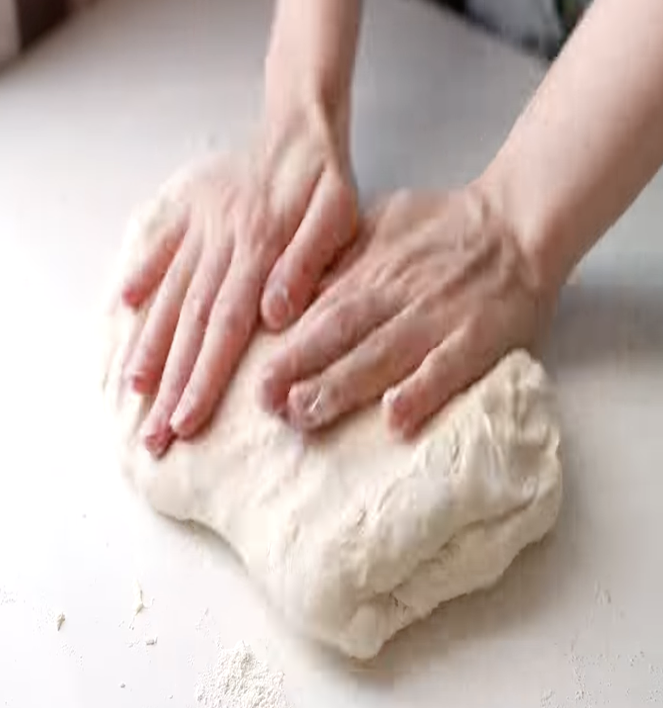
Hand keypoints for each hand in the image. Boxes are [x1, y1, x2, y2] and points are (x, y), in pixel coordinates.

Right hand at [120, 112, 356, 454]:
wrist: (300, 129)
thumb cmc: (325, 182)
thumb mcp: (338, 216)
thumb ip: (307, 263)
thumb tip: (275, 313)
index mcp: (257, 251)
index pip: (225, 328)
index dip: (203, 378)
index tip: (184, 422)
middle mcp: (219, 245)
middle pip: (190, 324)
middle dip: (170, 383)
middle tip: (152, 433)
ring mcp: (199, 228)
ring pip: (168, 295)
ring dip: (148, 344)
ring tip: (131, 390)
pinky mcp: (188, 213)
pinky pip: (160, 248)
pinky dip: (140, 275)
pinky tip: (122, 306)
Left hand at [260, 185, 556, 436]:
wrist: (517, 221)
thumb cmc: (441, 229)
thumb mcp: (378, 226)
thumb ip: (338, 262)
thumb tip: (291, 296)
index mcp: (370, 271)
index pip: (320, 314)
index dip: (288, 349)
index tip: (256, 382)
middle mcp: (396, 295)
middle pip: (342, 335)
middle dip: (300, 370)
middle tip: (267, 404)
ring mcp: (437, 317)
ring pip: (384, 353)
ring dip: (344, 386)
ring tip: (308, 414)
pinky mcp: (478, 336)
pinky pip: (449, 366)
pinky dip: (422, 391)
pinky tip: (396, 419)